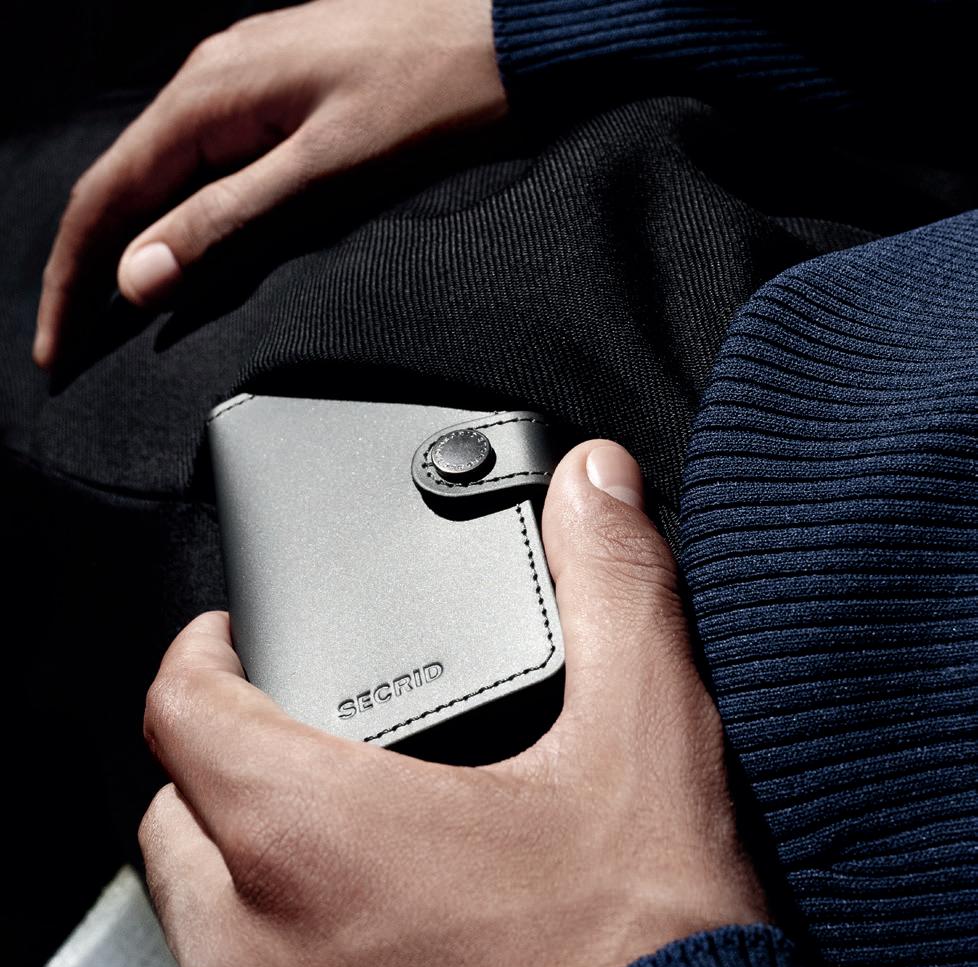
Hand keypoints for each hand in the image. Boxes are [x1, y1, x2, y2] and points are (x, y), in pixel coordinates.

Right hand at [33, 0, 503, 368]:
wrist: (503, 45)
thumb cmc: (430, 100)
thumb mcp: (323, 176)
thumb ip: (227, 223)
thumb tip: (142, 272)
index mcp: (209, 96)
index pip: (107, 197)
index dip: (73, 279)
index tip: (61, 344)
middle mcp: (212, 79)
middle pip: (122, 184)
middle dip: (91, 268)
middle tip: (78, 340)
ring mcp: (244, 81)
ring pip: (161, 172)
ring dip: (133, 243)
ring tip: (113, 312)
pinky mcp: (278, 93)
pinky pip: (204, 160)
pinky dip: (180, 213)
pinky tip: (181, 248)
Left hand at [139, 440, 768, 966]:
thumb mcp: (645, 748)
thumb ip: (615, 592)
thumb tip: (597, 488)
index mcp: (309, 839)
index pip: (182, 709)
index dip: (203, 650)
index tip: (231, 636)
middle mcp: (257, 951)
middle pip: (175, 815)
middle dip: (220, 758)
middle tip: (291, 729)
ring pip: (199, 921)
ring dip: (242, 863)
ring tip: (329, 832)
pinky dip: (276, 957)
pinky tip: (368, 946)